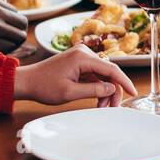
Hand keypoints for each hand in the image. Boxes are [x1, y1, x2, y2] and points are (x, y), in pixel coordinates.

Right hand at [0, 0, 26, 60]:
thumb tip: (8, 18)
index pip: (16, 12)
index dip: (11, 23)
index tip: (2, 30)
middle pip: (22, 23)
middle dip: (17, 33)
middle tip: (7, 40)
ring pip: (19, 37)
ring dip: (13, 43)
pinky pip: (9, 48)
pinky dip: (5, 51)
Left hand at [14, 44, 136, 106]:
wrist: (27, 81)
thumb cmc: (44, 86)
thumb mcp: (70, 92)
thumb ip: (93, 90)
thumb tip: (111, 89)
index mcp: (83, 57)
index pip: (111, 69)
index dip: (124, 82)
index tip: (133, 93)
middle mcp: (84, 52)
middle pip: (108, 71)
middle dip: (112, 90)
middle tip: (111, 108)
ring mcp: (81, 56)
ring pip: (102, 74)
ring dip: (104, 90)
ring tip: (100, 106)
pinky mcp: (78, 62)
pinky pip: (94, 74)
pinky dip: (97, 86)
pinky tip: (96, 99)